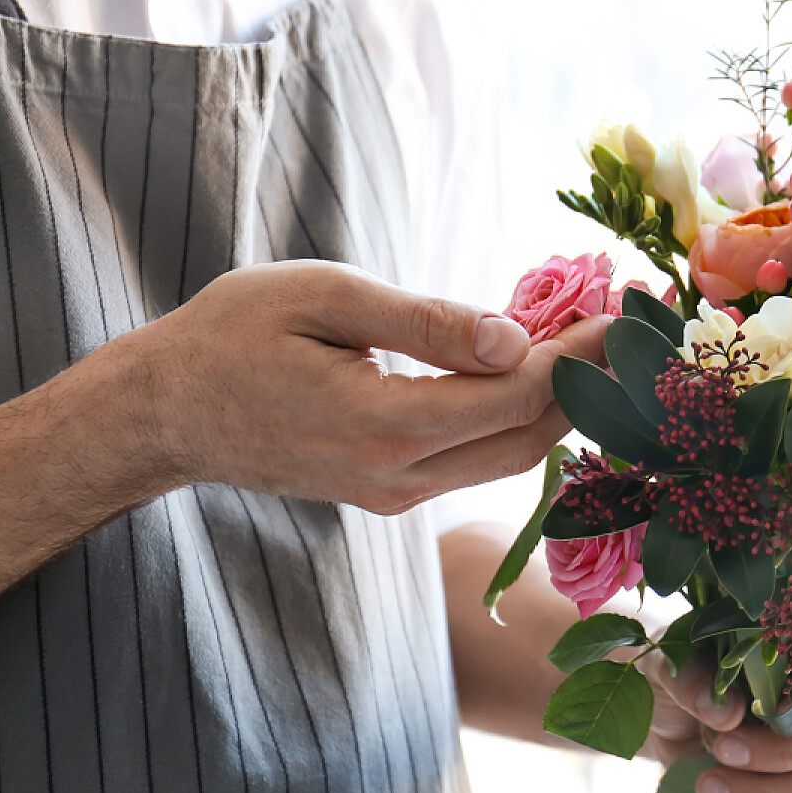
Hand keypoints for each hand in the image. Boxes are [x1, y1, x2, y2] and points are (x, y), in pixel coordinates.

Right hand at [103, 260, 608, 513]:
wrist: (165, 412)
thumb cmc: (233, 335)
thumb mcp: (324, 297)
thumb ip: (424, 320)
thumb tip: (511, 335)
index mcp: (384, 426)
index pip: (514, 397)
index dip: (577, 356)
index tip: (622, 310)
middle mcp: (398, 478)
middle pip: (529, 440)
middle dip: (585, 385)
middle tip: (626, 326)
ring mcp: (394, 495)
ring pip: (509, 459)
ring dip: (557, 405)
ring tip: (594, 344)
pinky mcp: (389, 494)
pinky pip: (475, 461)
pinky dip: (515, 419)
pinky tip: (534, 370)